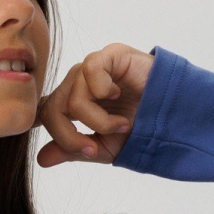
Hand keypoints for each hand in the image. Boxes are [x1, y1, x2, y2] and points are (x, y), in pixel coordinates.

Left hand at [36, 43, 154, 165]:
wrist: (172, 118)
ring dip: (97, 121)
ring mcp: (91, 68)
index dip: (57, 134)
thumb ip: (72, 150)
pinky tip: (120, 95)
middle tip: (95, 148)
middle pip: (51, 109)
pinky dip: (103, 92)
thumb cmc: (140, 129)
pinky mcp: (109, 55)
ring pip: (72, 98)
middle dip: (71, 137)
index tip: (86, 149)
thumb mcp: (103, 148)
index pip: (46, 114)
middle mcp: (78, 83)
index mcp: (74, 102)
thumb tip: (41, 159)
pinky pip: (89, 72)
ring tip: (122, 124)